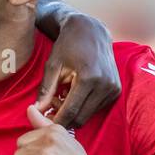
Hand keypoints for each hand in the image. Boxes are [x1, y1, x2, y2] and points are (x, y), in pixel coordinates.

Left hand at [36, 13, 117, 127]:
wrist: (91, 31)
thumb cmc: (68, 45)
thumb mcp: (53, 65)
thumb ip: (46, 89)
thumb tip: (37, 110)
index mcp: (89, 78)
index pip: (70, 112)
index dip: (55, 121)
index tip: (43, 123)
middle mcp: (105, 85)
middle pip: (80, 118)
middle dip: (64, 118)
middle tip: (52, 105)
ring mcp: (113, 88)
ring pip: (88, 115)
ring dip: (74, 113)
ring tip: (62, 96)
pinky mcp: (116, 90)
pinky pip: (96, 109)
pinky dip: (84, 107)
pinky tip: (75, 94)